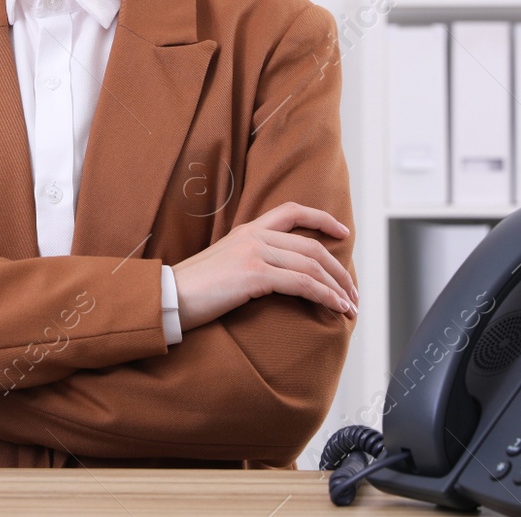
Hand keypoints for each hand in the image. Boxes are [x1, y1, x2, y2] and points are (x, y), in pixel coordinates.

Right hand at [171, 202, 355, 330]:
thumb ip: (248, 260)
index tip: (343, 232)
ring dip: (338, 288)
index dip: (322, 219)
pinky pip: (302, 284)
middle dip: (339, 271)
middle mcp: (254, 236)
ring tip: (350, 306)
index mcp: (246, 230)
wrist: (168, 297)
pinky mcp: (255, 275)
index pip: (292, 212)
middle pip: (312, 247)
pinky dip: (325, 296)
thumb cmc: (192, 289)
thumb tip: (275, 277)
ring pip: (312, 266)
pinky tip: (336, 309)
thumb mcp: (224, 264)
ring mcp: (254, 253)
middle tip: (353, 292)